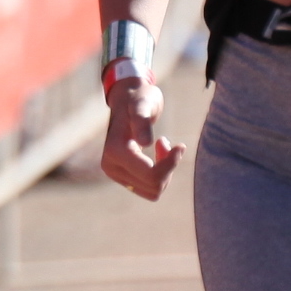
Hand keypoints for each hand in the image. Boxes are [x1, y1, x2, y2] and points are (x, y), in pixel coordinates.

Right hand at [101, 76, 180, 199]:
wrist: (128, 100)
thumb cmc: (139, 99)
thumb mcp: (144, 104)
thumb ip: (142, 120)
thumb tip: (145, 143)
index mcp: (115, 151)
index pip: (151, 175)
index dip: (171, 163)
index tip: (180, 145)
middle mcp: (111, 167)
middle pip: (154, 186)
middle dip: (168, 167)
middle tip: (167, 142)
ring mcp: (115, 174)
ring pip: (153, 191)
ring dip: (165, 171)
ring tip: (162, 145)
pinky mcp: (123, 178)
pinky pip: (150, 189)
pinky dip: (160, 175)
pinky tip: (158, 154)